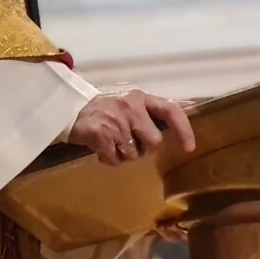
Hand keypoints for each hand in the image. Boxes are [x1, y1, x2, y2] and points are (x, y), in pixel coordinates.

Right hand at [68, 90, 195, 165]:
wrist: (68, 109)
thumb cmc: (106, 108)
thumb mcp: (132, 102)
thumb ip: (156, 108)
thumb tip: (191, 106)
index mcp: (141, 98)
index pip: (171, 110)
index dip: (183, 130)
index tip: (189, 148)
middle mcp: (130, 107)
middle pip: (153, 141)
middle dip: (143, 148)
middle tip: (129, 141)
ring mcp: (115, 121)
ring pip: (134, 154)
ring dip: (124, 154)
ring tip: (112, 142)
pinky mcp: (100, 136)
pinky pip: (115, 160)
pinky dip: (109, 159)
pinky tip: (102, 149)